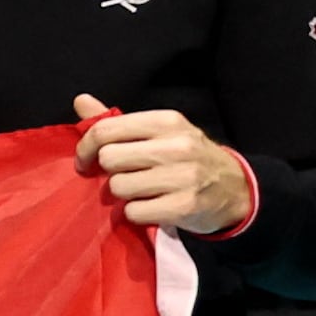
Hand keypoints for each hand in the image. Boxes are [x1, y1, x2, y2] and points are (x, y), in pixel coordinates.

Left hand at [73, 95, 254, 237]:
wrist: (235, 188)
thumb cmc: (186, 158)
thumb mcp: (159, 132)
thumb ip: (117, 121)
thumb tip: (81, 101)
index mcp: (167, 121)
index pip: (106, 130)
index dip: (86, 147)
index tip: (86, 160)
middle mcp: (178, 146)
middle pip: (110, 159)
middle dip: (109, 171)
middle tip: (124, 175)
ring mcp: (184, 176)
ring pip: (118, 187)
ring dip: (123, 194)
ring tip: (142, 191)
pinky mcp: (185, 206)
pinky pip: (133, 212)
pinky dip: (136, 213)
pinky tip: (152, 206)